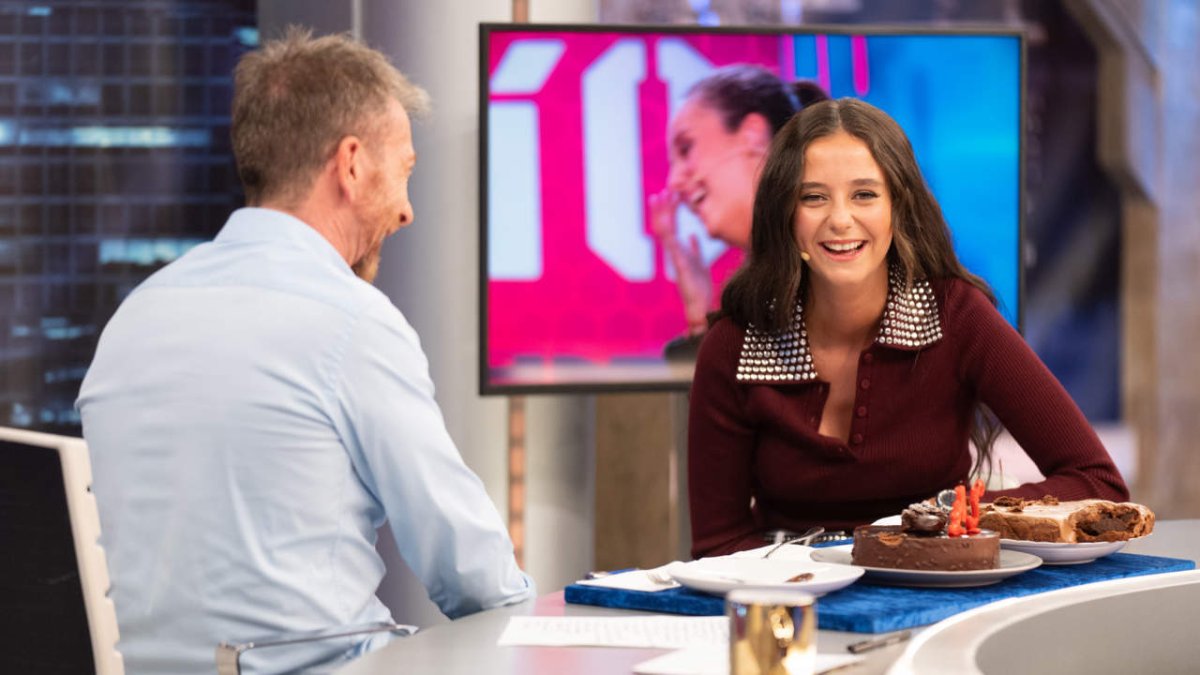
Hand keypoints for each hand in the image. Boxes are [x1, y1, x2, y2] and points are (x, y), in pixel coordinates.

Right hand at [650, 189, 712, 333]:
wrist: (700, 306)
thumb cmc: (699, 287)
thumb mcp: (699, 262)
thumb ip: (695, 249)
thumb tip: (694, 236)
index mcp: (678, 249)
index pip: (672, 225)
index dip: (671, 209)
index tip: (672, 193)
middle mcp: (673, 252)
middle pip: (664, 225)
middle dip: (663, 208)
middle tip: (664, 190)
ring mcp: (674, 257)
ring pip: (663, 231)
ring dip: (661, 214)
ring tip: (661, 198)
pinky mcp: (678, 264)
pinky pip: (671, 245)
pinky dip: (667, 231)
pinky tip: (667, 219)